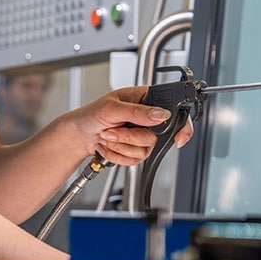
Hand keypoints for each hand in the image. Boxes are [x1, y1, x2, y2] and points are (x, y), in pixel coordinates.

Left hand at [69, 86, 194, 165]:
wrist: (79, 135)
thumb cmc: (91, 114)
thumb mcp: (112, 108)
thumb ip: (137, 111)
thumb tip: (160, 114)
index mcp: (146, 99)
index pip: (174, 110)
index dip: (181, 125)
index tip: (177, 138)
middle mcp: (148, 118)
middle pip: (157, 136)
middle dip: (130, 137)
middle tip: (112, 129)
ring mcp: (143, 136)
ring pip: (145, 150)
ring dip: (120, 145)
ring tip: (107, 135)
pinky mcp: (136, 151)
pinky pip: (135, 160)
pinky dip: (117, 155)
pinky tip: (108, 145)